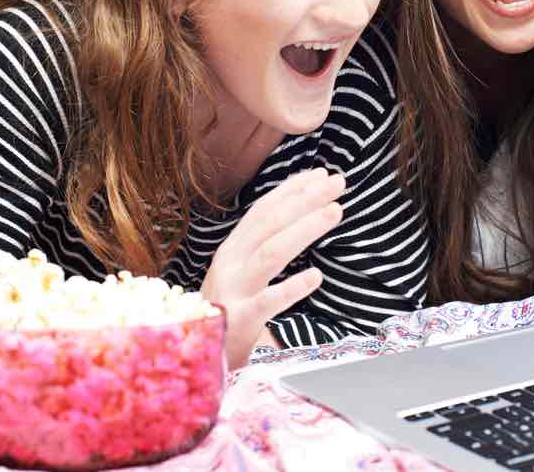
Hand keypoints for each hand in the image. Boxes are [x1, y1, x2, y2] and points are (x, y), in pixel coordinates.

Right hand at [200, 167, 343, 368]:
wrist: (195, 358)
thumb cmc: (227, 311)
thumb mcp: (241, 273)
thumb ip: (265, 245)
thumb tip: (299, 213)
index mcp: (232, 249)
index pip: (263, 210)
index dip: (292, 190)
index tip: (321, 174)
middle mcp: (230, 263)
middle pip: (270, 223)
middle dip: (305, 199)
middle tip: (338, 183)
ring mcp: (233, 291)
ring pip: (271, 253)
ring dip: (304, 229)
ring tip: (335, 212)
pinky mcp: (239, 321)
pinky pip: (267, 302)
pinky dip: (292, 288)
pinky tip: (316, 276)